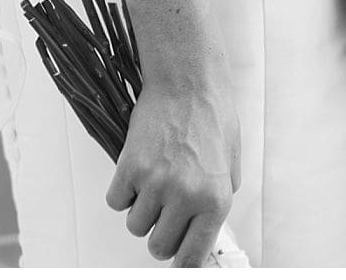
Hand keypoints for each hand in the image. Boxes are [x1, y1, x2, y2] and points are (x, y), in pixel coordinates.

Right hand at [105, 71, 240, 266]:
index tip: (177, 263)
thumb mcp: (230, 164)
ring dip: (141, 210)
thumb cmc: (212, 118)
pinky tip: (140, 168)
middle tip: (166, 211)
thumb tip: (202, 231)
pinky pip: (116, 202)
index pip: (192, 254)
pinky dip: (123, 191)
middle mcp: (186, 197)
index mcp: (215, 199)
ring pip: (135, 226)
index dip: (182, 262)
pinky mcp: (129, 169)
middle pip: (158, 246)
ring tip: (156, 181)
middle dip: (159, 233)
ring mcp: (156, 184)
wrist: (188, 83)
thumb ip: (217, 200)